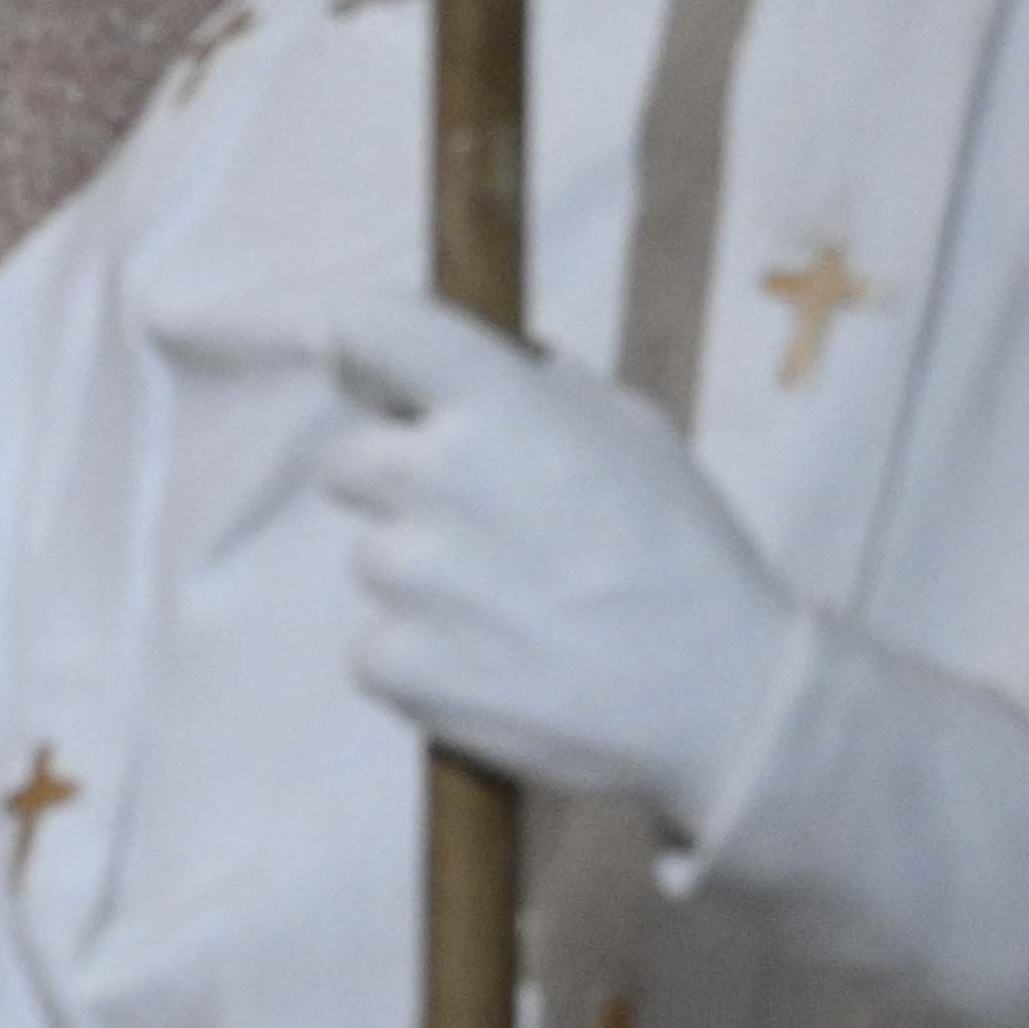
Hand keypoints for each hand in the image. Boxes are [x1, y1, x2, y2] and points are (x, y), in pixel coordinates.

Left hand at [315, 304, 805, 825]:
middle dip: (398, 488)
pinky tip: (501, 666)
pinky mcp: (396, 662)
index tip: (307, 348)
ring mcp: (413, 575)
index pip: (369, 327)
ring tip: (519, 611)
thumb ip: (532, 390)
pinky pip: (375, 646)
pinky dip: (423, 660)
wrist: (721, 700)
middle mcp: (442, 475)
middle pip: (348, 462)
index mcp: (503, 405)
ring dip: (424, 583)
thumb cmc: (682, 558)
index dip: (328, 331)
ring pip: (373, 560)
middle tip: (486, 530)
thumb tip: (449, 360)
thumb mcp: (632, 435)